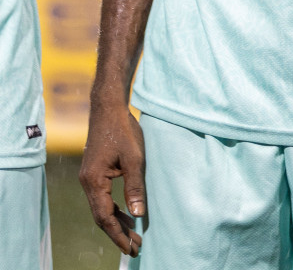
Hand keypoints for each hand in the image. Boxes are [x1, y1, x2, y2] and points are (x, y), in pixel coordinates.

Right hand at [79, 100, 145, 255]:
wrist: (108, 110)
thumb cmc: (123, 131)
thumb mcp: (135, 159)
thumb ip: (135, 187)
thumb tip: (138, 215)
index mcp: (94, 182)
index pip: (104, 217)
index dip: (118, 234)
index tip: (130, 248)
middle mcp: (88, 183)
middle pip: (101, 217)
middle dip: (118, 233)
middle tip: (135, 248)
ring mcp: (90, 179)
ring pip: (102, 209)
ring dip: (117, 223)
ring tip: (133, 237)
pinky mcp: (95, 174)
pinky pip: (103, 198)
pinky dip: (115, 209)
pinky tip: (127, 215)